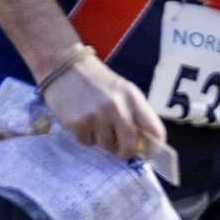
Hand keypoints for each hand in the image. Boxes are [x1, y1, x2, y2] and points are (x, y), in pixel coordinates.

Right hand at [42, 49, 168, 163]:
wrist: (64, 65)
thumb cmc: (96, 81)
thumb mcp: (122, 90)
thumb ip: (134, 113)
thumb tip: (141, 144)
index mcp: (133, 98)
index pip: (155, 130)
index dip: (154, 148)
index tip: (147, 154)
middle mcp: (118, 107)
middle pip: (131, 145)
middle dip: (125, 152)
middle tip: (119, 150)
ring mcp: (97, 116)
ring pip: (107, 146)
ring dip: (101, 141)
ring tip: (93, 123)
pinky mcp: (78, 123)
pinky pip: (87, 143)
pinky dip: (84, 136)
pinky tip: (81, 120)